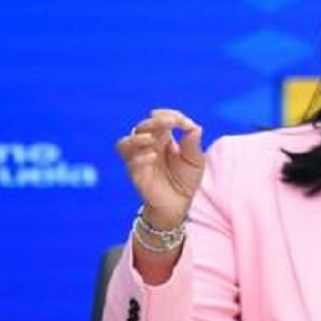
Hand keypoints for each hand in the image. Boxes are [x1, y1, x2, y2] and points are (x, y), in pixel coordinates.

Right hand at [116, 108, 204, 228]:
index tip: (184, 122)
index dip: (171, 116)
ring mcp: (139, 160)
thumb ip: (193, 144)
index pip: (161, 119)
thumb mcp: (195, 161)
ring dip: (137, 138)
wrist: (178, 205)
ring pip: (125, 143)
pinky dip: (140, 158)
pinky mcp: (136, 175)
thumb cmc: (186, 180)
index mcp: (163, 138)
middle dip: (156, 121)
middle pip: (142, 126)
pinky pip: (130, 163)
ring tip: (152, 139)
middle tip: (171, 122)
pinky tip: (153, 157)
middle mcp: (148, 146)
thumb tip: (195, 127)